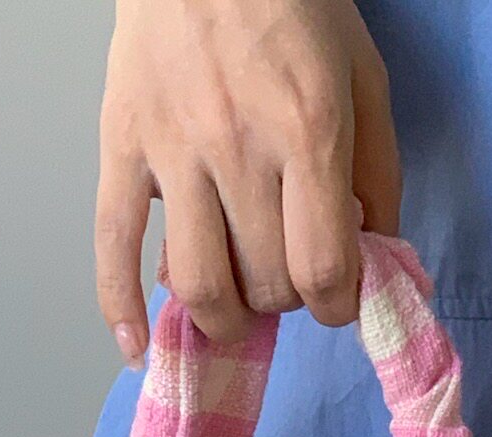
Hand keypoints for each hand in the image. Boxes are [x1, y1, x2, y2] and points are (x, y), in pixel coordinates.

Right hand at [96, 0, 400, 360]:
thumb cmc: (292, 2)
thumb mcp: (364, 75)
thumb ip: (379, 171)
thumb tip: (375, 253)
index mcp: (306, 131)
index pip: (322, 270)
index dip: (338, 306)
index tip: (338, 299)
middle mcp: (237, 148)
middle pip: (265, 284)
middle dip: (287, 300)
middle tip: (289, 274)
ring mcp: (172, 150)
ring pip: (198, 283)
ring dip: (226, 317)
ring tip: (239, 305)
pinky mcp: (122, 145)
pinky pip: (112, 243)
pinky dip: (120, 307)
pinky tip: (139, 348)